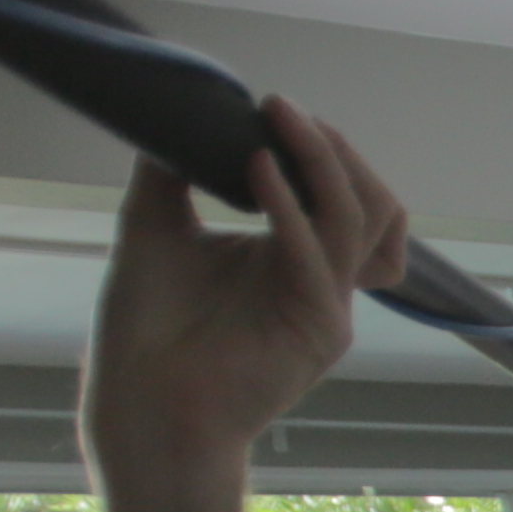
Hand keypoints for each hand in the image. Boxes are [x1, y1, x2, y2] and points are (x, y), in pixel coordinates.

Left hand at [79, 98, 407, 487]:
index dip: (318, 148)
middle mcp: (320, 281)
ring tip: (278, 122)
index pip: (342, 194)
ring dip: (321, 160)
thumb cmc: (146, 332)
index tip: (270, 109)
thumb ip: (171, 174)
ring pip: (361, 216)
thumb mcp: (155, 228)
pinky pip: (320, 253)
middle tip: (281, 112)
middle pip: (372, 200)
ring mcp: (327, 306)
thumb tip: (178, 116)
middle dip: (331, 148)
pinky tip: (256, 167)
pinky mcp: (320, 329)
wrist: (140, 402)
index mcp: (292, 258)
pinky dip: (289, 204)